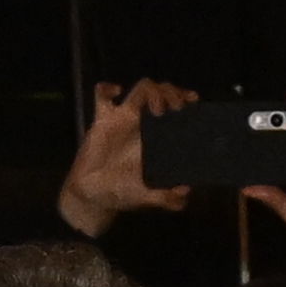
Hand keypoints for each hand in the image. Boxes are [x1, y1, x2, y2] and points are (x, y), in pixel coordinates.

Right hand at [60, 80, 199, 233]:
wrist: (92, 196)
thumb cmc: (121, 192)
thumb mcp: (147, 197)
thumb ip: (166, 198)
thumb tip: (185, 191)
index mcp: (157, 137)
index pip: (175, 107)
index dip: (185, 99)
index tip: (193, 101)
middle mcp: (143, 123)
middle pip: (162, 92)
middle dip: (173, 92)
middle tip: (177, 108)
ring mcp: (123, 119)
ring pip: (142, 88)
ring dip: (153, 91)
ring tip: (158, 109)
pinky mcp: (102, 120)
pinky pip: (101, 96)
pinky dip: (107, 88)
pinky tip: (117, 92)